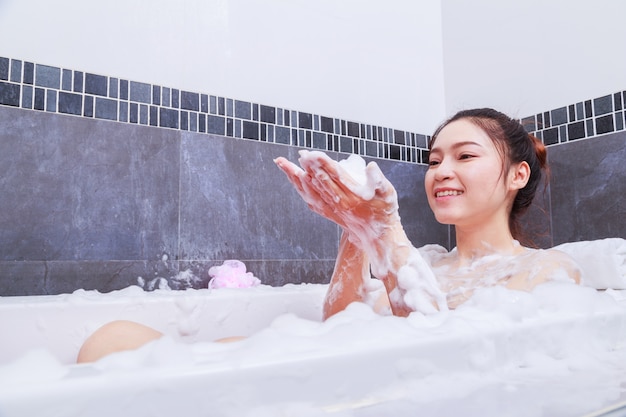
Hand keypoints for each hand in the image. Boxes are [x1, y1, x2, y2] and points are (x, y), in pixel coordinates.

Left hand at [275, 151, 400, 244]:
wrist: (379, 238)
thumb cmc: (385, 213)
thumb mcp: (388, 194)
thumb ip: (379, 180)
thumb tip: (371, 165)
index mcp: (352, 196)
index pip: (334, 175)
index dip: (322, 164)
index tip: (312, 154)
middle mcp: (339, 203)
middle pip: (319, 182)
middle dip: (308, 167)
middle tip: (300, 154)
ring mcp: (334, 209)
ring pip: (312, 191)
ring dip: (299, 178)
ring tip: (286, 165)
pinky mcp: (331, 214)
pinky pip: (313, 201)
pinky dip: (303, 191)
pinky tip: (296, 184)